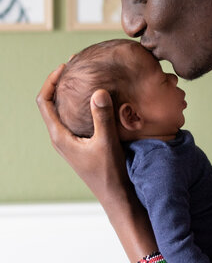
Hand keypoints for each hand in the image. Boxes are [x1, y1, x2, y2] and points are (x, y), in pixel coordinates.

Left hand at [36, 64, 129, 209]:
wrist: (116, 197)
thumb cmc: (110, 174)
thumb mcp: (107, 143)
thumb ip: (102, 117)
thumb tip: (98, 91)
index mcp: (60, 136)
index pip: (44, 102)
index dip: (50, 81)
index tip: (64, 67)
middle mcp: (61, 138)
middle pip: (51, 103)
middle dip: (60, 83)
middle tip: (75, 65)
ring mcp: (70, 141)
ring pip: (63, 111)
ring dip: (70, 93)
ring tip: (84, 76)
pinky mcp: (80, 144)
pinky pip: (74, 118)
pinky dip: (80, 104)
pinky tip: (96, 98)